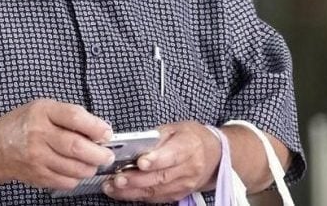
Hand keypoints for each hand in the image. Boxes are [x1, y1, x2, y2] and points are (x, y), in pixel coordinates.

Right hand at [0, 99, 114, 190]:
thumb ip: (69, 115)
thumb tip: (98, 128)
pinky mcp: (37, 176)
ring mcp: (37, 157)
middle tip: (107, 155)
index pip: (74, 117)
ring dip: (90, 167)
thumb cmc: (22, 124)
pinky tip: (76, 170)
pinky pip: (65, 181)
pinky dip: (76, 178)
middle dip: (99, 153)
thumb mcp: (43, 108)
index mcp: (42, 112)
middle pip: (76, 147)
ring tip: (93, 163)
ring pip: (74, 168)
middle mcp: (39, 134)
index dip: (95, 127)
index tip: (106, 133)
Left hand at [102, 121, 219, 202]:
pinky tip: (122, 192)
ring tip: (112, 186)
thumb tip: (135, 145)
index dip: (156, 160)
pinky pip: (156, 198)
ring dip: (132, 190)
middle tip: (117, 178)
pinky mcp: (179, 195)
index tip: (140, 162)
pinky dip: (137, 196)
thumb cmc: (192, 138)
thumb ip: (156, 137)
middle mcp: (189, 168)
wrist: (215, 156)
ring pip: (156, 191)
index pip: (173, 155)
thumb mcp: (176, 128)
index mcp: (190, 146)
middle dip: (136, 179)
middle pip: (161, 177)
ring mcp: (185, 184)